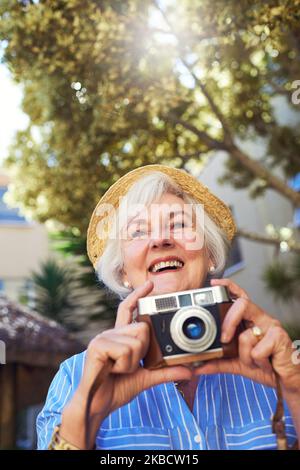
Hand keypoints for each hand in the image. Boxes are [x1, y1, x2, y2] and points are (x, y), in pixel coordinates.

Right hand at [69, 281, 191, 438]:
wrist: (98, 405)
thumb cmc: (117, 389)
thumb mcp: (146, 378)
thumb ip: (166, 372)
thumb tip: (190, 371)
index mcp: (120, 336)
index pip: (129, 309)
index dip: (139, 295)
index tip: (150, 283)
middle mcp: (110, 333)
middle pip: (142, 329)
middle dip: (142, 352)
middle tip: (128, 366)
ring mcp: (103, 337)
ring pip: (136, 342)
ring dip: (133, 362)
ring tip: (119, 370)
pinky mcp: (98, 346)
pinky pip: (125, 351)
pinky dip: (124, 366)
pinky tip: (112, 370)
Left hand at [194, 278, 299, 393]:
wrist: (287, 382)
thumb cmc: (265, 367)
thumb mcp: (237, 364)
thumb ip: (218, 363)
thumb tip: (197, 367)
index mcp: (251, 320)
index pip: (240, 297)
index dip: (228, 287)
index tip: (214, 283)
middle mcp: (261, 319)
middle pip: (242, 305)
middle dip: (228, 322)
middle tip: (223, 339)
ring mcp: (271, 326)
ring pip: (246, 335)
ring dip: (245, 356)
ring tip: (255, 362)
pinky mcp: (280, 337)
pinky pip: (257, 350)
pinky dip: (258, 362)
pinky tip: (267, 364)